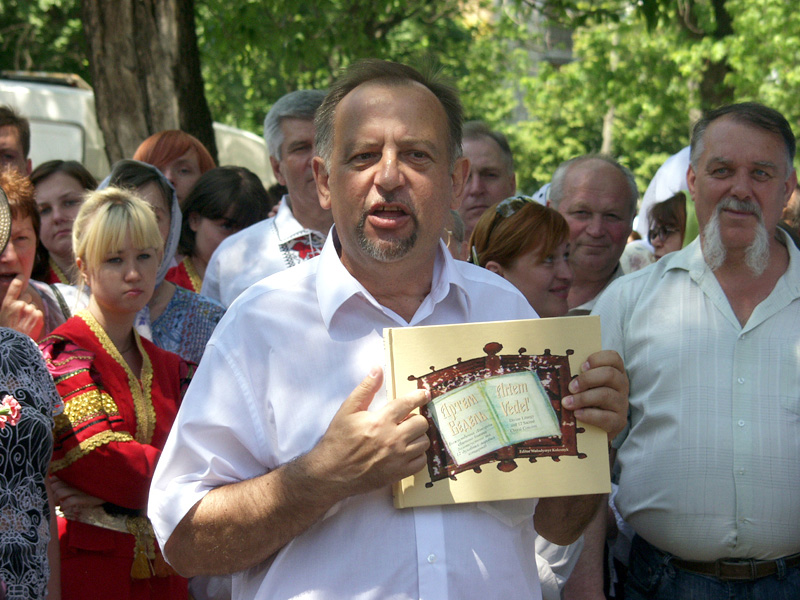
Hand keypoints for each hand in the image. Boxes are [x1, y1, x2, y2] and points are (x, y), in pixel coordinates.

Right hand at [0, 278, 43, 339]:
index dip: (19, 279)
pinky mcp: (38, 315)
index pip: (15, 286)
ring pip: (33, 305)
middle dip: (26, 302)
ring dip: (31, 311)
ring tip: (24, 322)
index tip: (21, 275)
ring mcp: (30, 309)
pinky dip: (36, 317)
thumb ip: (12, 304)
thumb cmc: (8, 329)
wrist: (15, 344)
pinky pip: (39, 312)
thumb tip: (21, 297)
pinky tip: (30, 324)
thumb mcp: (4, 314)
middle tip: (20, 314)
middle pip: (27, 296)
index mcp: (8, 303)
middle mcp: (19, 304)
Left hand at [50, 476, 104, 519]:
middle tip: (54, 500)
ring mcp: (80, 489)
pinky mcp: (85, 498)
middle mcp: (76, 480)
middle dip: (52, 494)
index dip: (52, 484)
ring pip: (60, 493)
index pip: (56, 478)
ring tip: (57, 504)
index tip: (52, 489)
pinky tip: (63, 508)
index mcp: (75, 474)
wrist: (114, 487)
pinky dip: (64, 505)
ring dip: (55, 501)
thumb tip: (53, 481)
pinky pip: (69, 502)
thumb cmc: (97, 483)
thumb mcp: (84, 478)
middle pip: (55, 486)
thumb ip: (71, 477)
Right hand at [305, 367, 430, 499]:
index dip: (418, 396)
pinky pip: (421, 462)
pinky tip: (407, 451)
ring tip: (406, 436)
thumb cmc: (338, 440)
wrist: (331, 473)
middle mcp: (392, 439)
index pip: (408, 404)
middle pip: (421, 423)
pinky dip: (418, 455)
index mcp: (380, 421)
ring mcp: (397, 458)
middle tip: (406, 420)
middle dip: (416, 418)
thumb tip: (377, 369)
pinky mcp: (398, 473)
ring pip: (424, 442)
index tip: (424, 394)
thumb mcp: (347, 410)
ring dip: (417, 437)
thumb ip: (365, 389)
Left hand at [562, 350, 628, 440]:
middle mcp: (622, 386)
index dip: (597, 359)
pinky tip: (577, 414)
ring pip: (605, 395)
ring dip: (583, 398)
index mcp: (616, 372)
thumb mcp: (588, 385)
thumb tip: (560, 369)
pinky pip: (605, 416)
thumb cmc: (590, 401)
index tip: (582, 366)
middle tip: (571, 387)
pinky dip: (588, 414)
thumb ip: (580, 375)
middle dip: (587, 379)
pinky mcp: (619, 421)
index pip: (613, 358)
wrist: (598, 429)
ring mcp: (622, 403)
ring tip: (567, 403)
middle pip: (609, 374)